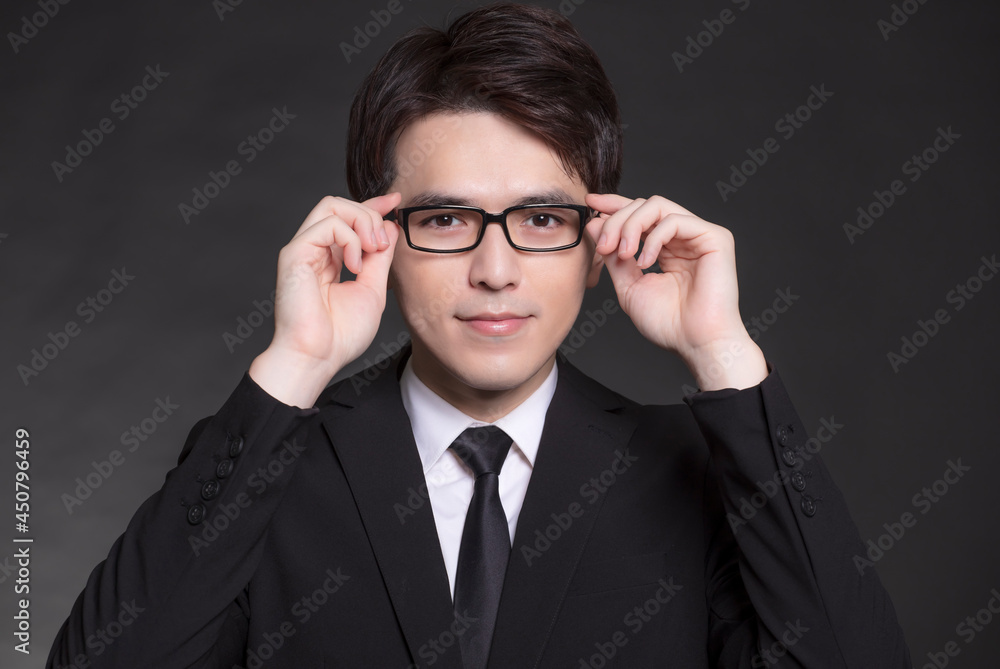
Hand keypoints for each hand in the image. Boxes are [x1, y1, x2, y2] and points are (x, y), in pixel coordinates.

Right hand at [249, 193, 400, 406]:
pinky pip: (326, 224)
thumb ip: (380, 258)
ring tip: (372, 250)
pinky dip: (349, 239)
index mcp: (330, 258)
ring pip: (331, 205)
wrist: (318, 357)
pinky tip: (355, 265)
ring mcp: (302, 250)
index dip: (373, 205)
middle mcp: (314, 250)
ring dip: (361, 222)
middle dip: (370, 214)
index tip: (396, 201)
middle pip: (339, 204)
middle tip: (382, 245)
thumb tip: (389, 227)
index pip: (349, 218)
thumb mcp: (372, 289)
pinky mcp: (294, 254)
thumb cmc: (341, 334)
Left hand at [586, 193, 766, 390]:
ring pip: (657, 206)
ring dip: (631, 226)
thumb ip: (613, 256)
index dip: (615, 205)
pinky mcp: (715, 237)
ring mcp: (700, 235)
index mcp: (668, 247)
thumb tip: (595, 224)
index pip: (640, 214)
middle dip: (617, 221)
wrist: (697, 343)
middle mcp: (684, 237)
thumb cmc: (669, 323)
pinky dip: (653, 238)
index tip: (590, 204)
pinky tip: (645, 262)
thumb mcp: (629, 286)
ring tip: (622, 253)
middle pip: (644, 206)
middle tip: (603, 246)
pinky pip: (675, 220)